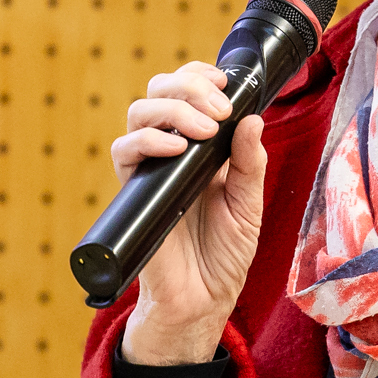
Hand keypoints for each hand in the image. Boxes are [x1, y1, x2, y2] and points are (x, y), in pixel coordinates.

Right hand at [111, 60, 269, 366]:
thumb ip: (250, 163)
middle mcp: (172, 152)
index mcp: (202, 149)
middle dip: (189, 86)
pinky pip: (125, 152)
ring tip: (204, 129)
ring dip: (173, 109)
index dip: (200, 77)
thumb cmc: (224, 256)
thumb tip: (253, 118)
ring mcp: (151, 169)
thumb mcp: (249, 205)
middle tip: (219, 108)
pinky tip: (175, 148)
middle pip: (160, 92)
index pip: (189, 93)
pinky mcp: (134, 191)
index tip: (224, 82)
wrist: (201, 300)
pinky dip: (148, 140)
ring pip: (140, 112)